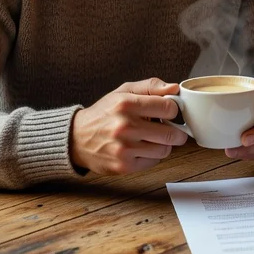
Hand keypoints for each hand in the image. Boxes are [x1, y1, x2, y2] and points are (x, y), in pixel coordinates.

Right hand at [69, 79, 186, 174]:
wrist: (77, 138)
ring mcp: (124, 149)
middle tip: (171, 128)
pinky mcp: (123, 166)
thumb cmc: (104, 113)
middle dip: (176, 131)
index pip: (168, 108)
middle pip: (171, 133)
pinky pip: (153, 162)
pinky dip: (152, 156)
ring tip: (152, 138)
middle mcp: (125, 127)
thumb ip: (150, 86)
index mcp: (126, 104)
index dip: (173, 110)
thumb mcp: (124, 92)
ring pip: (164, 150)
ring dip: (163, 144)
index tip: (169, 112)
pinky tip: (141, 148)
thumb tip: (174, 88)